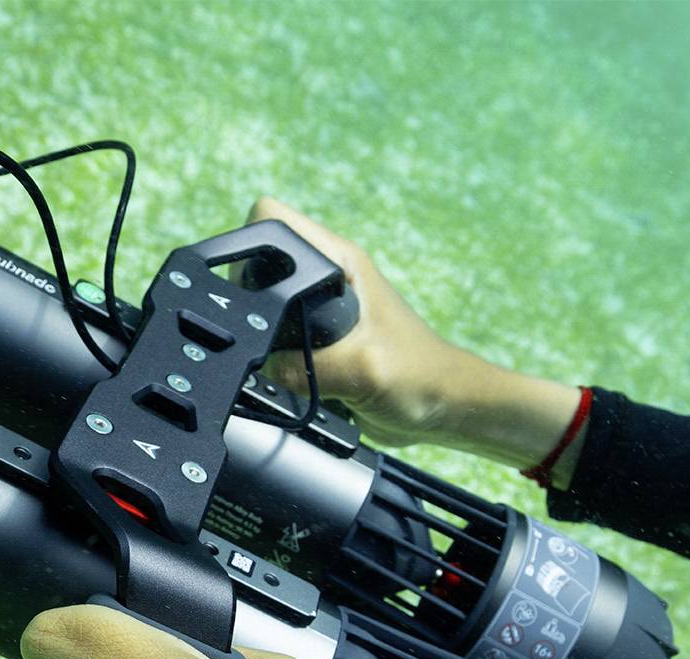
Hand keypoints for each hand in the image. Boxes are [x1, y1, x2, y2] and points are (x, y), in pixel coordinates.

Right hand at [246, 197, 590, 485]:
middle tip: (258, 334)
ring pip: (263, 306)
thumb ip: (306, 367)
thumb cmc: (420, 377)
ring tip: (275, 362)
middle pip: (257, 264)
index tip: (245, 286)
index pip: (273, 219)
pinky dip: (272, 361)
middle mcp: (326, 278)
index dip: (248, 243)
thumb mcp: (361, 370)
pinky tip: (285, 380)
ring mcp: (320, 310)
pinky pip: (277, 343)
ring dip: (260, 334)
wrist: (444, 409)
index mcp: (339, 262)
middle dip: (246, 297)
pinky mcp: (319, 343)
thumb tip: (261, 372)